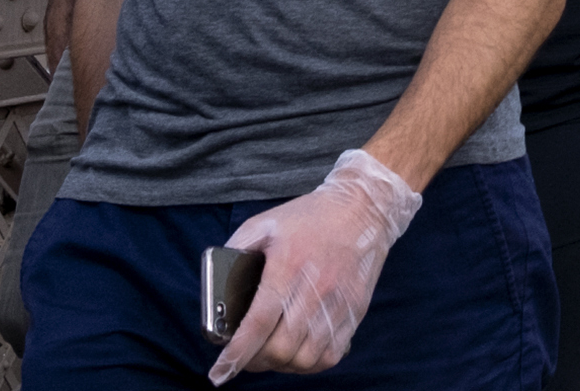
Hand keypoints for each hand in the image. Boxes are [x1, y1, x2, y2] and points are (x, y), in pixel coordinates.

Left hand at [208, 150, 421, 381]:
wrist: (364, 207)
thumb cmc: (309, 217)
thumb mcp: (265, 224)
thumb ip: (235, 252)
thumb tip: (214, 289)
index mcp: (289, 265)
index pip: (259, 322)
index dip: (236, 354)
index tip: (219, 373)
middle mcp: (317, 287)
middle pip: (281, 348)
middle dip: (255, 361)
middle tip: (246, 356)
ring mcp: (340, 301)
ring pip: (305, 358)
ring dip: (282, 365)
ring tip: (271, 354)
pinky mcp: (356, 310)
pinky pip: (331, 355)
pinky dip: (309, 364)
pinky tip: (298, 352)